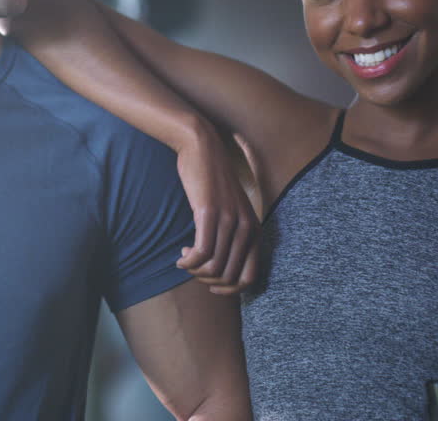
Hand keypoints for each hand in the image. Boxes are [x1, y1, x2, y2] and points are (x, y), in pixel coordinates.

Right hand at [174, 124, 258, 294]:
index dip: (229, 289)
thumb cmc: (212, 181)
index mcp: (255, 230)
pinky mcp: (209, 214)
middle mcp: (247, 228)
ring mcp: (229, 221)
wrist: (202, 148)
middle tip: (193, 268)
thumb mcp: (230, 211)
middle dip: (207, 280)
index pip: (250, 278)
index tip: (210, 284)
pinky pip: (201, 253)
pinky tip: (181, 255)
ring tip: (185, 260)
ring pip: (213, 268)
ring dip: (195, 271)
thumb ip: (233, 235)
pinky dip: (188, 262)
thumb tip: (220, 268)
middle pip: (228, 277)